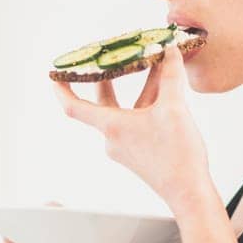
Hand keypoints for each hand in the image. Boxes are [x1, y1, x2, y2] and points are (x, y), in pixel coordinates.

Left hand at [50, 41, 211, 210]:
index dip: (61, 89)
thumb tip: (170, 51)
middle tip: (102, 58)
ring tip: (147, 63)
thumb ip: (171, 77)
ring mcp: (124, 146)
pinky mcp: (138, 151)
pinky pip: (136, 120)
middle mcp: (112, 138)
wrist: (187, 191)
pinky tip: (163, 90)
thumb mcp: (175, 108)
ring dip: (135, 87)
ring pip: (125, 109)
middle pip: (101, 103)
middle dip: (104, 78)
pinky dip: (145, 103)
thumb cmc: (177, 155)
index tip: (54, 74)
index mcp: (112, 127)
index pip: (74, 106)